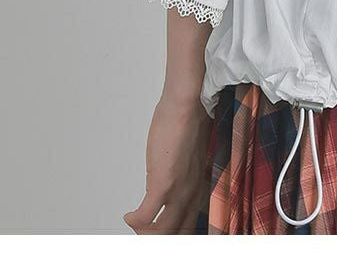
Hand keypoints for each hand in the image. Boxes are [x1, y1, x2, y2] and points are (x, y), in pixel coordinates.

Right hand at [123, 94, 213, 233]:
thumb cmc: (189, 122)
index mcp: (201, 185)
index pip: (193, 222)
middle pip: (179, 231)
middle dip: (161, 237)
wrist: (187, 105)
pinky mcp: (164, 182)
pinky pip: (146, 216)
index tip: (162, 229)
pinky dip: (136, 221)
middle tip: (145, 234)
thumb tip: (171, 179)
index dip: (178, 231)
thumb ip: (185, 172)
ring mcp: (180, 189)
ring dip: (146, 233)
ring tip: (136, 226)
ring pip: (164, 231)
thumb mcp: (192, 155)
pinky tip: (129, 215)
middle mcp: (193, 192)